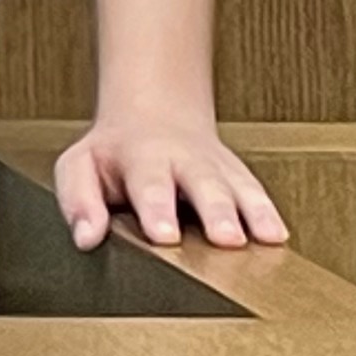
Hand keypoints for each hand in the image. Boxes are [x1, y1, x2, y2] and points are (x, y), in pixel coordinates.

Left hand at [57, 112, 289, 252]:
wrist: (151, 117)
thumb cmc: (112, 155)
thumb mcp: (80, 167)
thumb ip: (79, 201)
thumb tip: (86, 237)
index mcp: (139, 157)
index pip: (148, 184)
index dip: (156, 209)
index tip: (163, 235)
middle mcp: (182, 160)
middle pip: (202, 185)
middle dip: (214, 211)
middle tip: (224, 238)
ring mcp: (214, 168)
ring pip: (237, 188)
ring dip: (251, 213)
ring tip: (263, 237)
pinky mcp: (239, 179)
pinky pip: (256, 194)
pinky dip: (268, 214)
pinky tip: (276, 236)